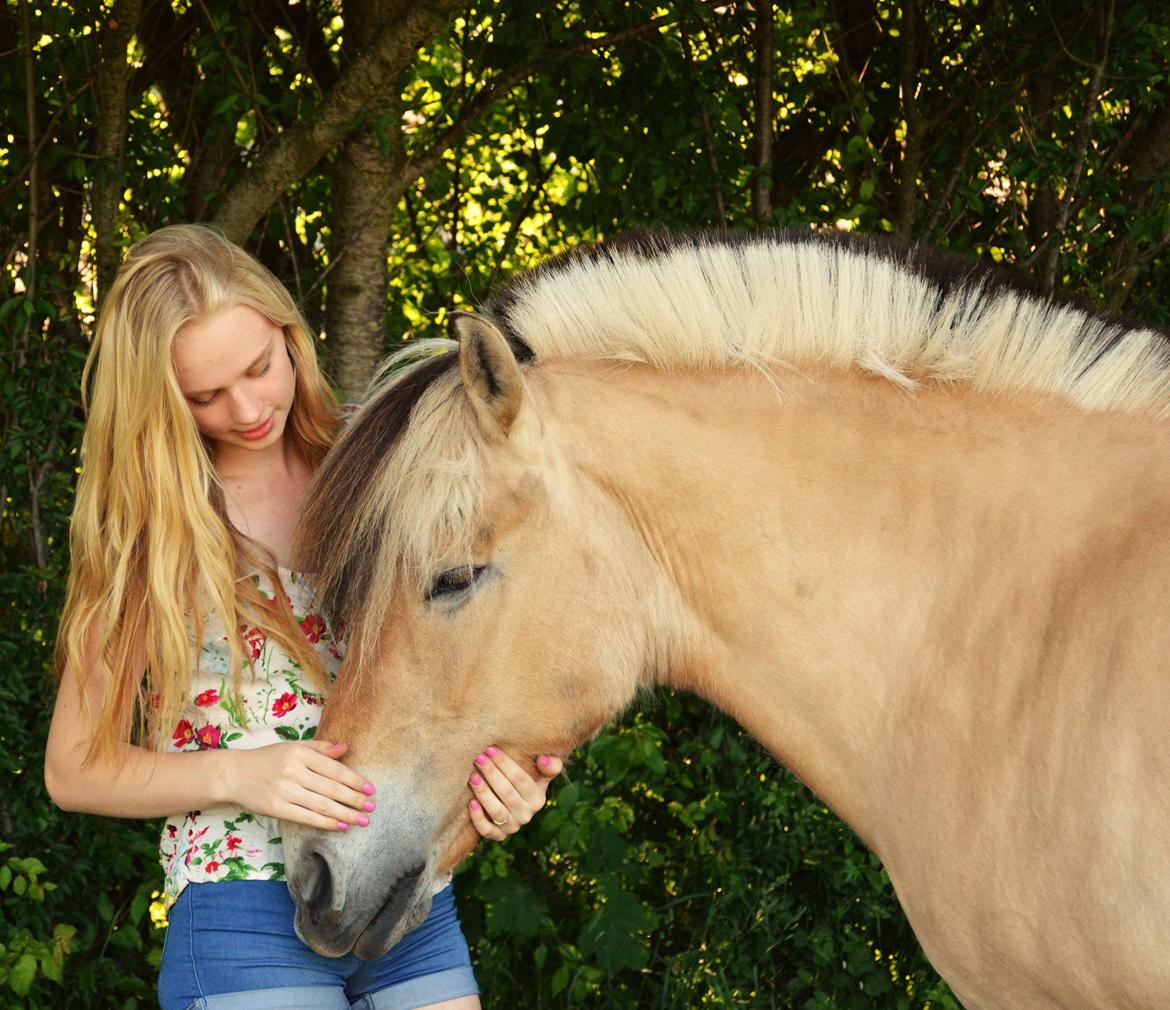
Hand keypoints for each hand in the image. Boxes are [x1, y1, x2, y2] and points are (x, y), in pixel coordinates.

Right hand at [225, 740, 375, 832]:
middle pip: (331, 788)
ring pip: (322, 805)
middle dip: (355, 799)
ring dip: (345, 814)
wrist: (234, 774)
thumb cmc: (268, 759)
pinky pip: (306, 817)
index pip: (334, 769)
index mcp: (300, 753)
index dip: (355, 780)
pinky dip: (326, 822)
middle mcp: (293, 771)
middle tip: (372, 807)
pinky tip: (341, 825)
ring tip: (362, 819)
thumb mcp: (293, 747)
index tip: (370, 789)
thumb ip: (320, 748)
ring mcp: (284, 791)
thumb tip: (345, 748)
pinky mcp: (276, 808)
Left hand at [467, 746, 563, 840]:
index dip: (505, 764)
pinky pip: (486, 830)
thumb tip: (543, 760)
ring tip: (473, 777)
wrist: (513, 806)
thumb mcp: (541, 774)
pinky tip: (471, 802)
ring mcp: (512, 827)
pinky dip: (478, 818)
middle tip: (479, 758)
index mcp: (538, 799)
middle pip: (507, 793)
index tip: (491, 749)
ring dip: (484, 793)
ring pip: (496, 811)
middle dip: (492, 773)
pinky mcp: (497, 836)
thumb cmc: (525, 782)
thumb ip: (551, 765)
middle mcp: (526, 815)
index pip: (521, 780)